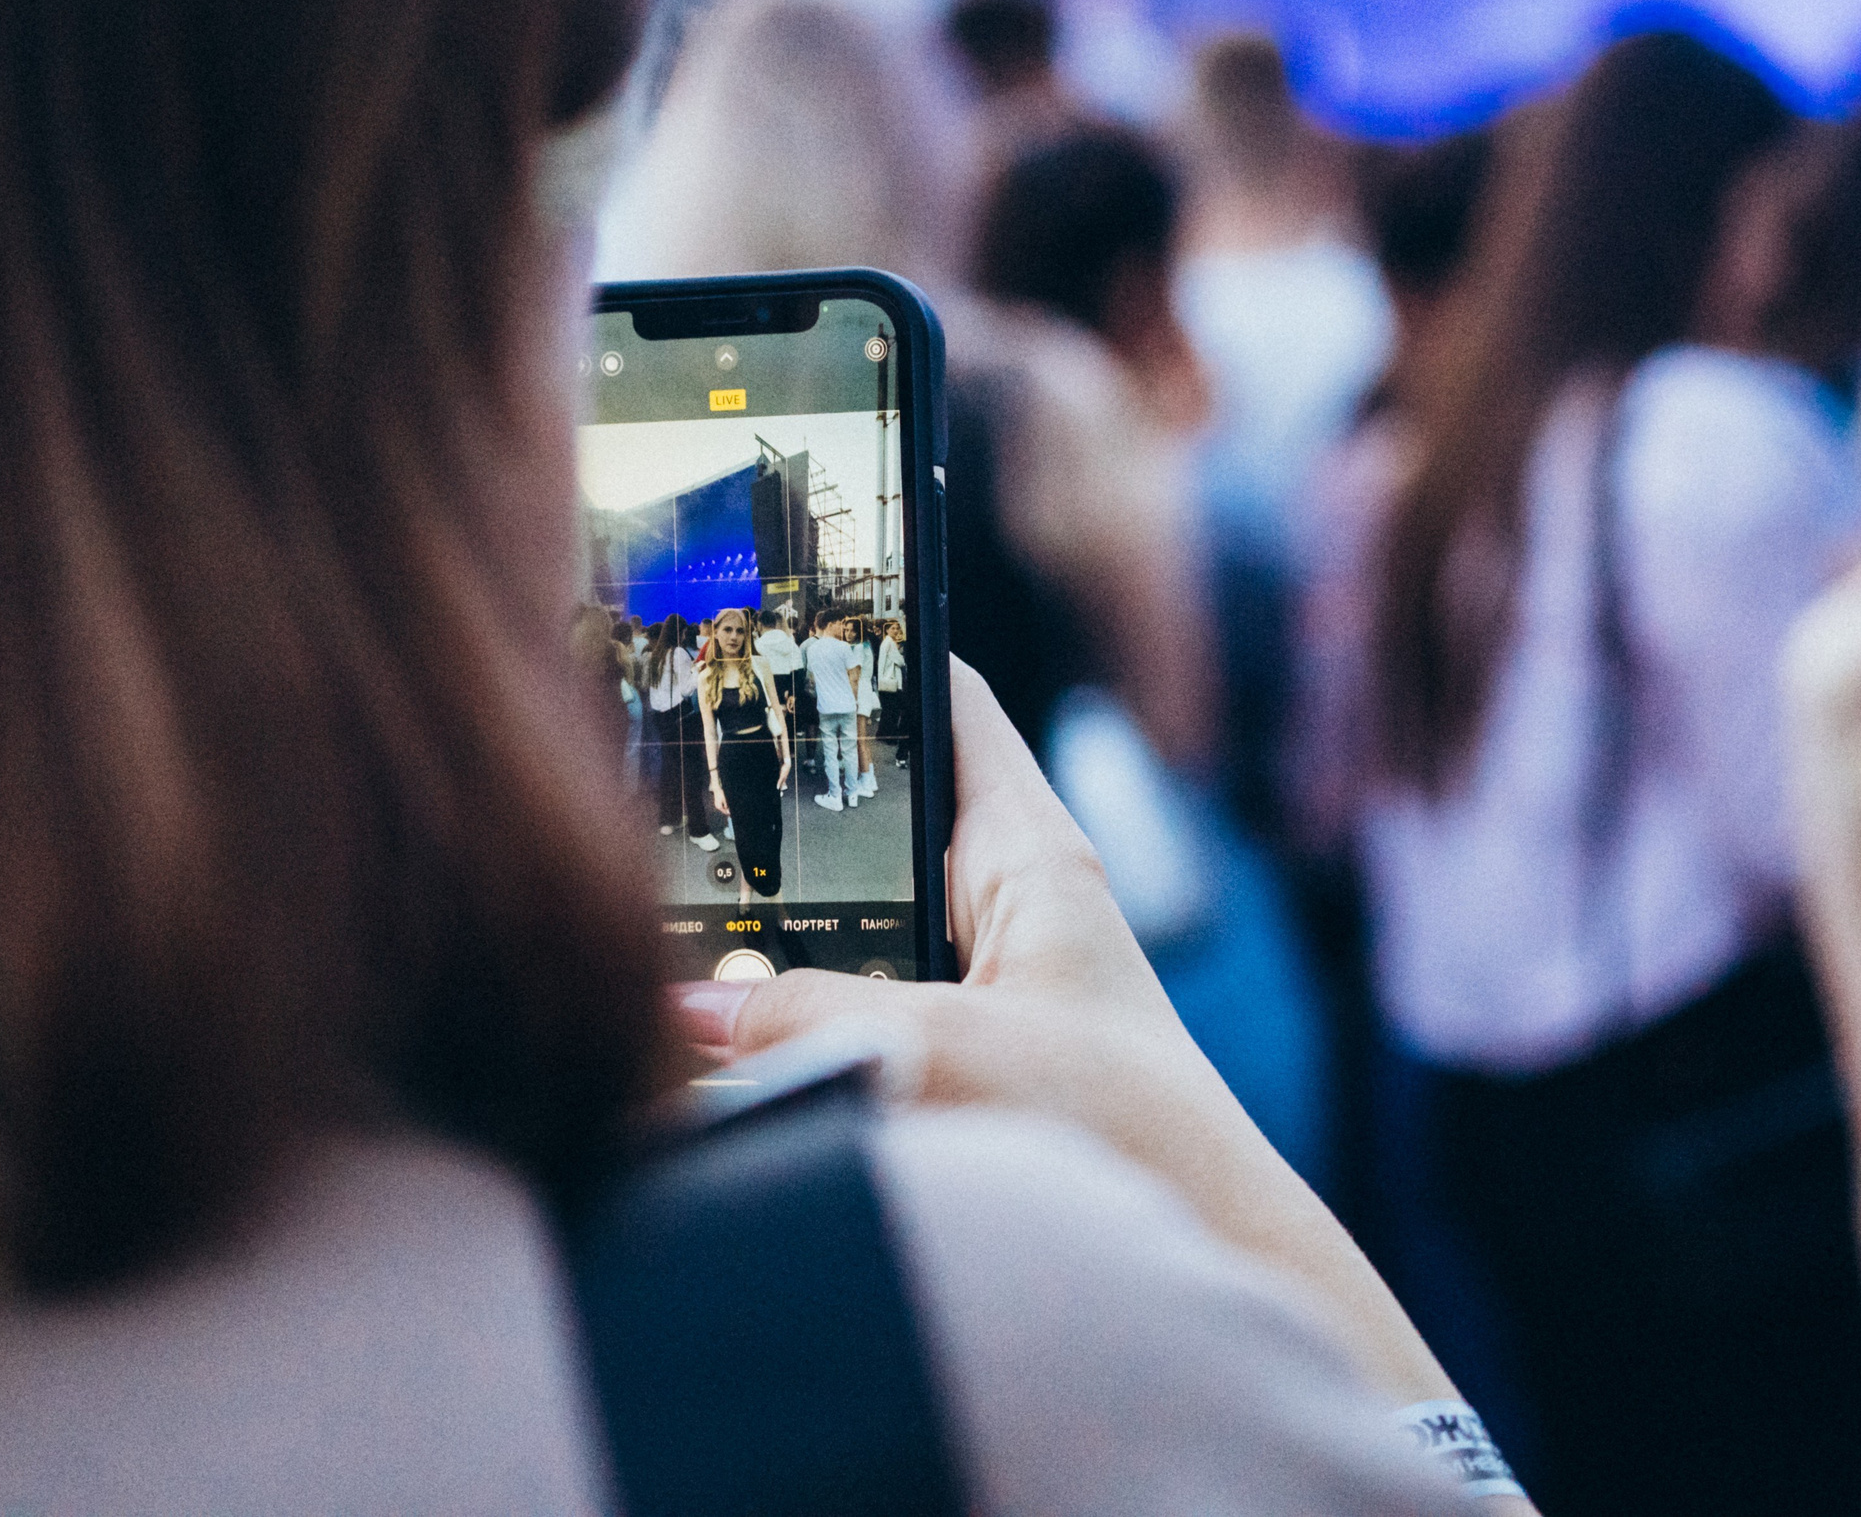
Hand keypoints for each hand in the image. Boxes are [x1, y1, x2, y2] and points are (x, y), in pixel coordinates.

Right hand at [672, 662, 1473, 1416]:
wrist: (1215, 1262)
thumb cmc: (1128, 1136)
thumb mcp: (954, 1054)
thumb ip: (805, 1020)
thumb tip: (679, 1011)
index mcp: (1031, 855)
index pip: (945, 701)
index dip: (868, 643)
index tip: (771, 597)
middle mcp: (1002, 907)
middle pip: (868, 812)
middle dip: (771, 800)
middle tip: (650, 769)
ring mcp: (974, 990)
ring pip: (840, 923)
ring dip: (761, 930)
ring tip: (645, 905)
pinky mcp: (949, 1071)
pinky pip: (837, 1015)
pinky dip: (774, 1022)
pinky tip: (700, 1041)